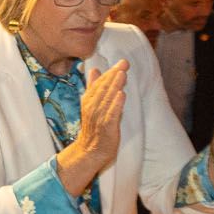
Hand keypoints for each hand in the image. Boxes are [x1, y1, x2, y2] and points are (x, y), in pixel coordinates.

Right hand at [65, 60, 127, 178]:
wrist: (90, 150)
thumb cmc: (94, 126)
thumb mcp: (91, 104)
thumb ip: (94, 87)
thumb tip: (94, 69)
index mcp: (88, 100)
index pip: (99, 83)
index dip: (110, 72)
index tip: (121, 62)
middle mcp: (92, 106)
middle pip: (103, 88)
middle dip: (114, 75)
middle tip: (124, 64)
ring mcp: (98, 117)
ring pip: (107, 99)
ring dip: (115, 86)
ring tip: (122, 74)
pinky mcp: (106, 127)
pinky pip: (111, 114)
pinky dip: (116, 104)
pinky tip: (121, 95)